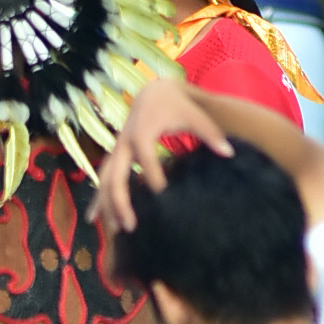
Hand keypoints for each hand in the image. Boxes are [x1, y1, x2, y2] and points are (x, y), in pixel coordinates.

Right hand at [94, 72, 228, 239]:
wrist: (155, 92)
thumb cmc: (178, 105)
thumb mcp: (195, 116)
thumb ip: (211, 134)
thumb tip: (229, 153)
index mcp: (142, 132)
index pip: (146, 159)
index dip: (154, 177)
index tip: (165, 196)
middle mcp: (123, 142)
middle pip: (115, 175)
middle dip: (120, 201)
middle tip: (132, 226)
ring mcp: (117, 149)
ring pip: (104, 180)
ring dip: (107, 205)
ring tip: (116, 231)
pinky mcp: (116, 154)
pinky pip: (103, 178)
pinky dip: (99, 198)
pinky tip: (94, 219)